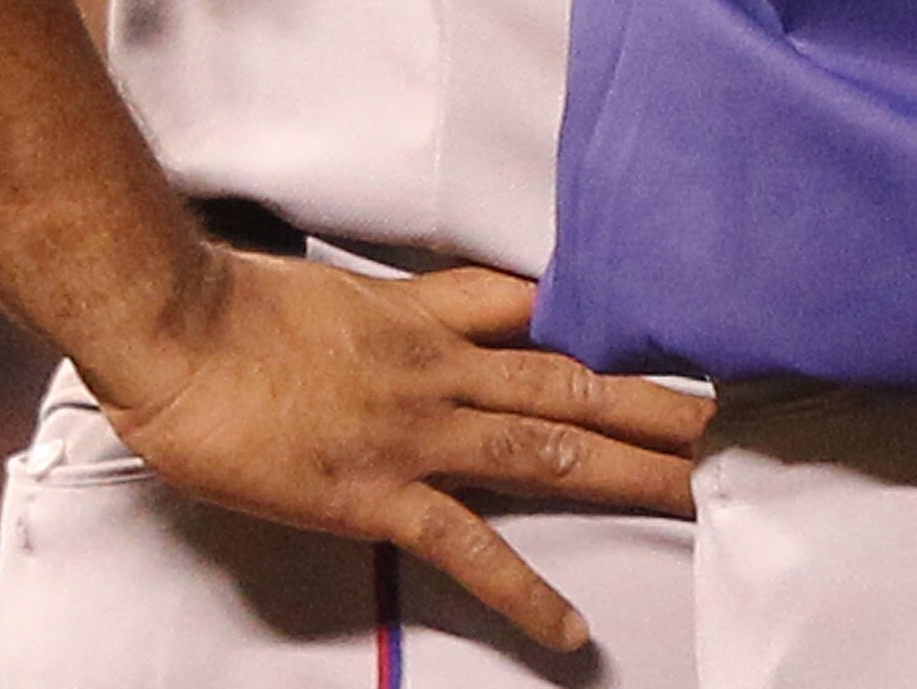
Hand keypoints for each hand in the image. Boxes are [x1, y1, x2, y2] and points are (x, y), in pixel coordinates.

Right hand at [93, 250, 707, 652]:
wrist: (174, 328)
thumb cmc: (229, 309)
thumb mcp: (329, 290)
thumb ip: (384, 306)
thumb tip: (401, 314)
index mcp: (430, 315)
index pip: (542, 311)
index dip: (607, 324)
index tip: (668, 332)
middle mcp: (446, 368)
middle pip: (579, 381)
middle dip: (664, 402)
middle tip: (742, 416)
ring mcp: (420, 431)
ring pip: (553, 451)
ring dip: (637, 473)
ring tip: (709, 492)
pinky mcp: (379, 494)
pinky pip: (469, 550)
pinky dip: (525, 592)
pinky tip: (570, 627)